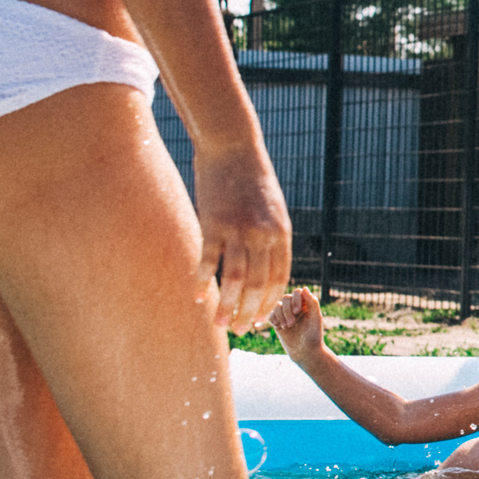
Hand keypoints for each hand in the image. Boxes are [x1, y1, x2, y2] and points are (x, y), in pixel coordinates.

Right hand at [193, 149, 290, 332]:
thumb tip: (268, 265)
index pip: (279, 279)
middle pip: (257, 286)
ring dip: (227, 307)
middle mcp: (262, 236)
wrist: (233, 146)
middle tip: (242, 332)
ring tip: (221, 325)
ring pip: (233, 280)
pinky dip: (202, 281)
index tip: (263, 320)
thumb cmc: (252, 178)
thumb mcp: (273, 208)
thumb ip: (272, 236)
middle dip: (250, 313)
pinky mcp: (213, 224)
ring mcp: (238, 231)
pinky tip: (197, 296)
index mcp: (281, 233)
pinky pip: (208, 261)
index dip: (270, 303)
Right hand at [269, 286, 323, 359]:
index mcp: (306, 304)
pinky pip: (271, 315)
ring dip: (281, 316)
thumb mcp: (316, 318)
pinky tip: (280, 327)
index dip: (295, 299)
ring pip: (277, 306)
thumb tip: (304, 288)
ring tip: (287, 327)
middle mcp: (295, 308)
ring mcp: (286, 315)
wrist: (305, 352)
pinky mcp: (278, 322)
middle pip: (286, 298)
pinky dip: (274, 319)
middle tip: (292, 323)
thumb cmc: (314, 335)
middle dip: (287, 310)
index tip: (298, 312)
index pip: (297, 292)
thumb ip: (312, 302)